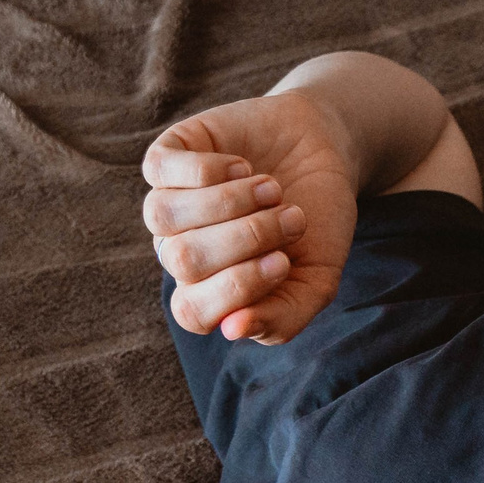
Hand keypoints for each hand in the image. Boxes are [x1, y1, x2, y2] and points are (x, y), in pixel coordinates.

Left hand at [142, 90, 358, 342]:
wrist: (323, 152)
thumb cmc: (318, 221)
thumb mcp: (318, 279)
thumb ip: (284, 317)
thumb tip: (233, 330)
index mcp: (210, 290)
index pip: (193, 312)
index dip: (236, 289)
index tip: (285, 263)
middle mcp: (180, 250)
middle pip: (183, 261)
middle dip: (246, 238)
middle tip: (292, 220)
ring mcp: (167, 203)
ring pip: (162, 217)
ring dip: (228, 202)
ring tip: (272, 189)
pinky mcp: (163, 159)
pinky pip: (160, 171)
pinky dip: (212, 169)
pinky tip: (243, 165)